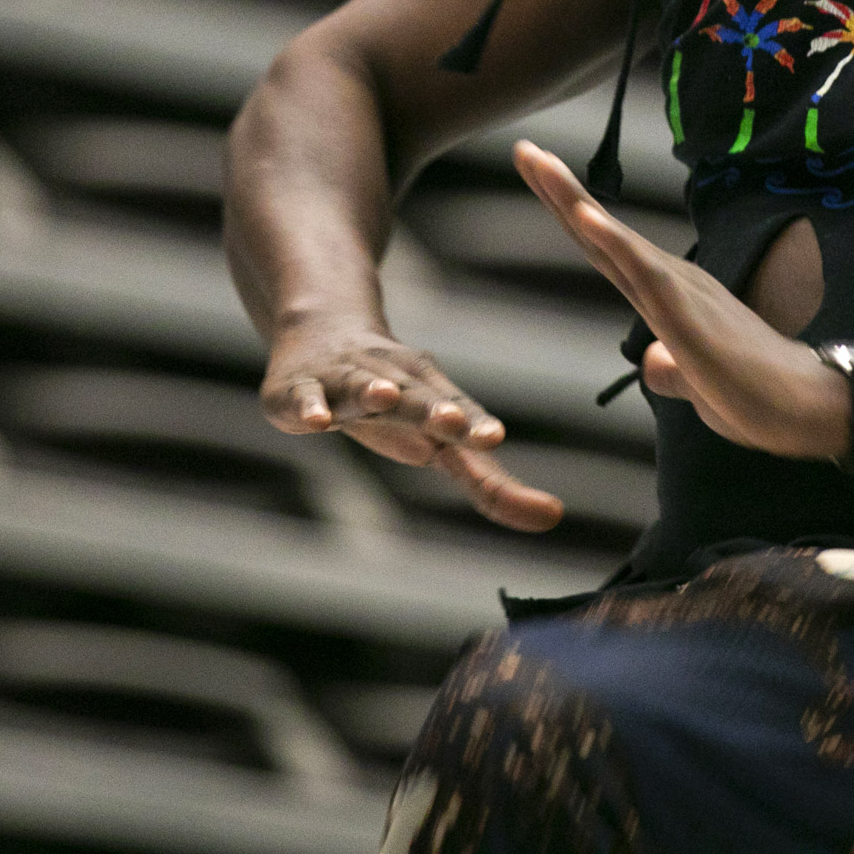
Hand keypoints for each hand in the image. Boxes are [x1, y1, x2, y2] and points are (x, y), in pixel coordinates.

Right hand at [259, 319, 562, 532]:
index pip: (463, 415)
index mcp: (435, 398)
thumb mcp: (442, 440)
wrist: (325, 335)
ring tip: (385, 397)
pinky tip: (317, 421)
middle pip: (419, 397)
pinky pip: (305, 398)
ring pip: (363, 386)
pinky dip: (310, 408)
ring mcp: (347, 381)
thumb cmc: (399, 401)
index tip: (496, 438)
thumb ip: (490, 482)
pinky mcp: (301, 389)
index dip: (476, 427)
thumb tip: (552, 517)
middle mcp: (397, 384)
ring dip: (375, 391)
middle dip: (435, 409)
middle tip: (454, 422)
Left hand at [513, 140, 844, 456]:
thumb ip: (672, 370)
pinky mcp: (691, 318)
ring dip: (575, 202)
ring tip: (539, 164)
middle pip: (603, 234)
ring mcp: (682, 296)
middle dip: (560, 191)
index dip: (571, 214)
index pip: (608, 250)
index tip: (539, 175)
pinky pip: (645, 275)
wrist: (810, 406)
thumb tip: (653, 361)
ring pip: (617, 242)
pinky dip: (613, 243)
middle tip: (525, 150)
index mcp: (671, 296)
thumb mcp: (699, 386)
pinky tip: (585, 218)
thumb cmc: (760, 395)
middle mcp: (673, 284)